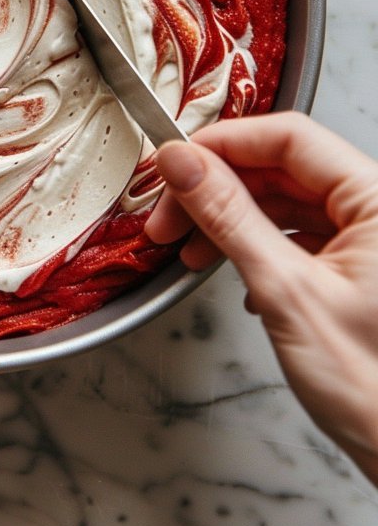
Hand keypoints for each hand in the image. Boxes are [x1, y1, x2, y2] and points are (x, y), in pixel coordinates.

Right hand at [147, 112, 377, 484]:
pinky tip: (234, 275)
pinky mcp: (361, 270)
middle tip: (168, 216)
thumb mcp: (284, 292)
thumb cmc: (374, 388)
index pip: (290, 137)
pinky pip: (301, 235)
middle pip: (285, 168)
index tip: (173, 164)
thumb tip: (184, 165)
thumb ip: (229, 217)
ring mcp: (372, 241)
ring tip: (189, 250)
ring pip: (288, 202)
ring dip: (232, 221)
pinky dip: (259, 248)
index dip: (224, 145)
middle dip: (219, 189)